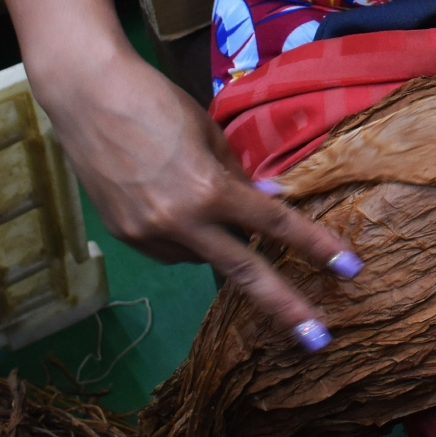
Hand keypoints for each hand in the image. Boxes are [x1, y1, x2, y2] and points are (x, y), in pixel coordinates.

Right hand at [35, 47, 357, 346]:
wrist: (86, 97)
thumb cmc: (156, 102)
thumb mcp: (209, 135)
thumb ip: (238, 175)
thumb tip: (269, 202)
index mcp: (210, 191)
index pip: (276, 225)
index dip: (316, 246)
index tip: (349, 268)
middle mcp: (181, 223)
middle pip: (245, 272)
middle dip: (284, 306)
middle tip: (317, 339)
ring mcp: (148, 236)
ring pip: (203, 256)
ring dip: (218, 241)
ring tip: (193, 194)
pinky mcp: (126, 237)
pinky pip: (172, 249)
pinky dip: (185, 235)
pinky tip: (171, 204)